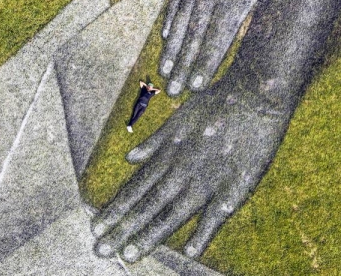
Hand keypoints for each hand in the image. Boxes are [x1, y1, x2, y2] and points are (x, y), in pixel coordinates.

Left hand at [91, 85, 289, 261]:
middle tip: (100, 250)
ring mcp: (206, 181)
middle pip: (146, 205)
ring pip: (171, 213)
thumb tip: (129, 158)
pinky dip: (203, 233)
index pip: (134, 189)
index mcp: (167, 155)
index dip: (115, 210)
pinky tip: (190, 252)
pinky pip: (216, 215)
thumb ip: (153, 143)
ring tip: (129, 255)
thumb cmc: (215, 103)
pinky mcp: (235, 187)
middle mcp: (180, 170)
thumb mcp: (177, 119)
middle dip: (121, 229)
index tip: (96, 227)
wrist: (255, 95)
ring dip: (149, 235)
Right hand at [160, 0, 264, 95]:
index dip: (206, 64)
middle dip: (183, 67)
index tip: (196, 87)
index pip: (217, 39)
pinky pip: (176, 3)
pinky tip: (165, 39)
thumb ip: (252, 11)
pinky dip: (169, 22)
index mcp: (236, 0)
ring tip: (164, 72)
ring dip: (171, 50)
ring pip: (180, 23)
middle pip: (194, 38)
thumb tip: (240, 41)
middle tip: (173, 91)